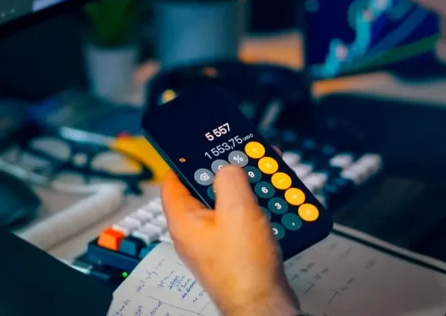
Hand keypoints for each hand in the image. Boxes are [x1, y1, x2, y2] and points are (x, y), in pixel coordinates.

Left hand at [161, 165, 300, 315]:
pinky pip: (241, 221)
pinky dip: (256, 210)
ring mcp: (214, 242)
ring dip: (247, 191)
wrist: (264, 305)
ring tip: (264, 181)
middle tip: (243, 160)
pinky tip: (272, 207)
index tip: (202, 146)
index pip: (173, 178)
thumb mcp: (238, 210)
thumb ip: (229, 179)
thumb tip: (227, 166)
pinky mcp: (234, 251)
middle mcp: (194, 232)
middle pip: (205, 189)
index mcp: (183, 220)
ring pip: (227, 204)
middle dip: (227, 173)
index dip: (187, 158)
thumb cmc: (244, 270)